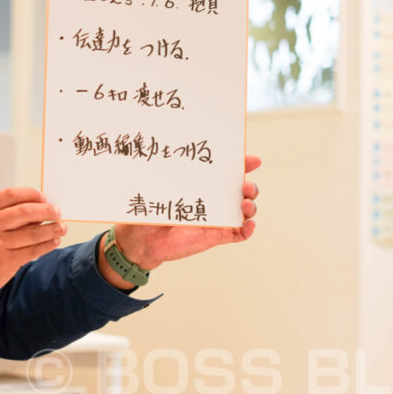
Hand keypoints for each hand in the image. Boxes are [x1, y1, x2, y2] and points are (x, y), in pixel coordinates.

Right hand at [0, 187, 65, 313]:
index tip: (43, 197)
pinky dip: (47, 245)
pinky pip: (32, 250)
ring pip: (33, 232)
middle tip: (57, 212)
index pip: (11, 195)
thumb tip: (32, 210)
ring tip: (61, 227)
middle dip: (46, 210)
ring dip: (52, 228)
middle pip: (25, 211)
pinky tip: (54, 242)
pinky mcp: (5, 262)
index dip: (31, 194)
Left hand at [98, 155, 261, 287]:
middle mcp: (213, 200)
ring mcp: (215, 219)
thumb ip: (165, 175)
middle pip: (242, 191)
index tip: (252, 160)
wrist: (140, 239)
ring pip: (243, 212)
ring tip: (244, 204)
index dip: (242, 165)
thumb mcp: (157, 188)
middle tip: (244, 185)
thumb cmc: (148, 210)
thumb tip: (165, 154)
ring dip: (250, 206)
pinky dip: (246, 230)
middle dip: (249, 186)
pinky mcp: (213, 237)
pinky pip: (236, 234)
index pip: (226, 172)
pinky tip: (249, 225)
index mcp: (201, 184)